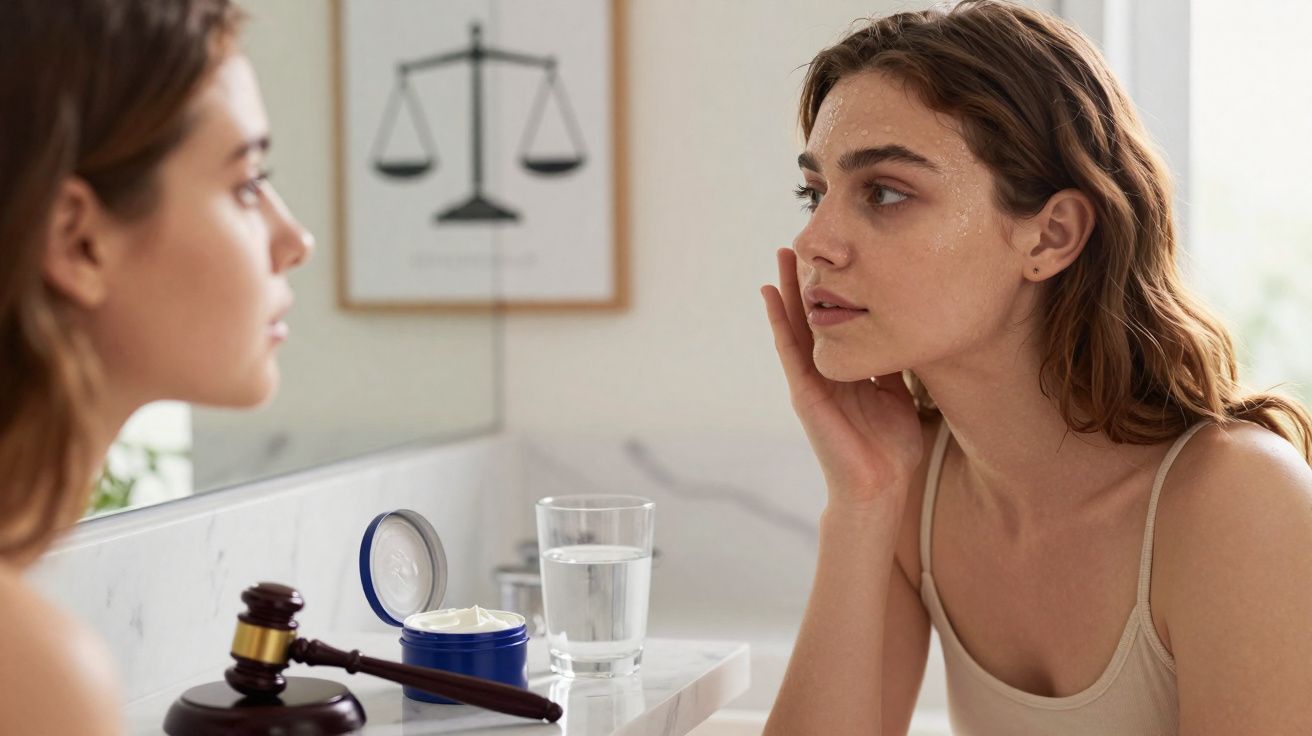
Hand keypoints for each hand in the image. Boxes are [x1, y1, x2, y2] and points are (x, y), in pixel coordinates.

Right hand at [761, 247, 924, 512]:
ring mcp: (811, 380)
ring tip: (781, 254)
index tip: (834, 256)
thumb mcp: (898, 394)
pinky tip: (769, 294)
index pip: (836, 321)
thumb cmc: (889, 449)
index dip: (833, 289)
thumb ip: (893, 365)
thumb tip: (904, 332)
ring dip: (786, 289)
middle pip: (811, 316)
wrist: (879, 487)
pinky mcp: (804, 392)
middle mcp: (824, 371)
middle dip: (804, 280)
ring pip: (795, 325)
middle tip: (799, 242)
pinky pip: (788, 349)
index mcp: (846, 371)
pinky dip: (777, 320)